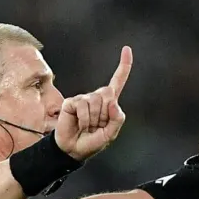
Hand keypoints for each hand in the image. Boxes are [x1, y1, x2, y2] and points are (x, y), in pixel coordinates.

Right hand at [55, 46, 132, 160]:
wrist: (73, 150)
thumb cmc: (92, 142)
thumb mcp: (110, 134)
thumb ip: (117, 120)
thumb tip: (113, 103)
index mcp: (108, 103)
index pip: (117, 81)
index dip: (123, 66)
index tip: (127, 49)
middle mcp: (96, 97)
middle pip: (108, 94)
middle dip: (104, 114)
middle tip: (96, 126)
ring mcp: (83, 99)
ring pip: (95, 101)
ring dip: (93, 119)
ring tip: (87, 127)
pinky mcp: (71, 102)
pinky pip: (83, 106)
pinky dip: (84, 119)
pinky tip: (79, 124)